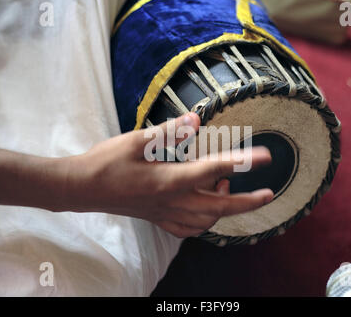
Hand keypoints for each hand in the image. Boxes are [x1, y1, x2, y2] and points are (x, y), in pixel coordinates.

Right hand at [66, 113, 273, 237]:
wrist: (81, 188)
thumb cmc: (106, 162)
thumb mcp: (136, 140)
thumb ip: (170, 132)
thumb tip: (197, 120)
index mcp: (169, 179)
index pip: (214, 169)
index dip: (243, 162)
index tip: (265, 157)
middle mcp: (171, 201)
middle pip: (219, 207)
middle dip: (248, 202)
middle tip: (268, 194)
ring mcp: (164, 213)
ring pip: (206, 221)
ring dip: (224, 209)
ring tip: (227, 188)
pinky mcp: (156, 218)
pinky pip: (187, 229)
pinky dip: (203, 222)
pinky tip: (204, 210)